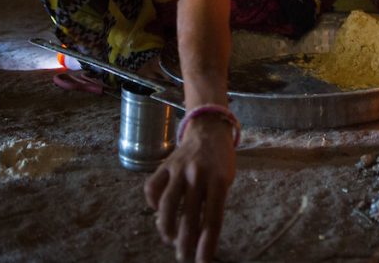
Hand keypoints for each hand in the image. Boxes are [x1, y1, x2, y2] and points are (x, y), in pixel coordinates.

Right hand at [145, 119, 236, 262]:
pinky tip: (159, 212)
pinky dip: (153, 204)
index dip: (207, 243)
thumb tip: (197, 236)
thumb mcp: (226, 179)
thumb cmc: (220, 160)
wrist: (208, 128)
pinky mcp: (164, 164)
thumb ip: (213, 204)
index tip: (203, 262)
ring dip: (166, 227)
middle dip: (185, 242)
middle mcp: (198, 174)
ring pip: (166, 204)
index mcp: (219, 179)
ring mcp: (179, 168)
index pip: (213, 218)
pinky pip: (152, 188)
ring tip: (169, 238)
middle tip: (184, 257)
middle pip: (189, 215)